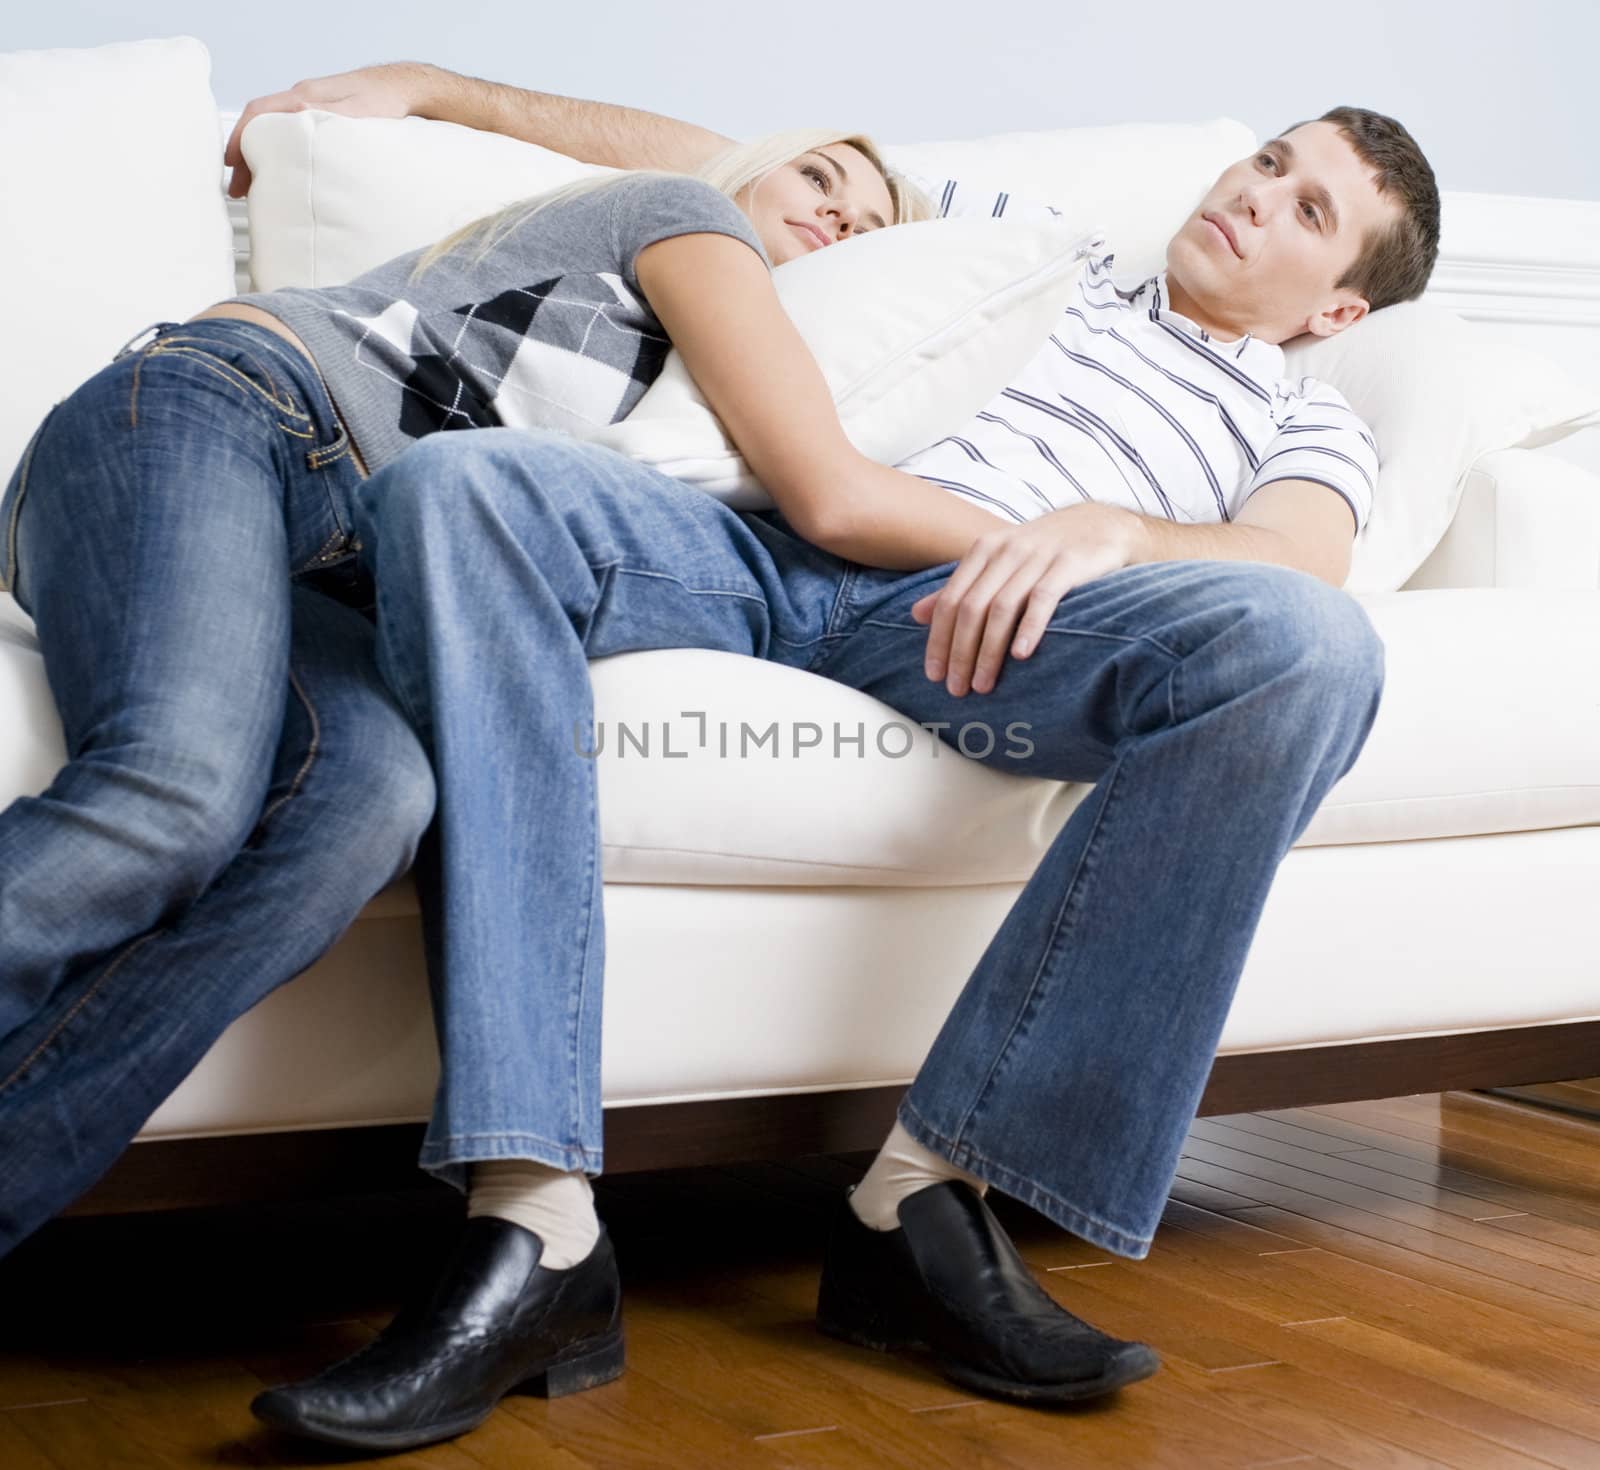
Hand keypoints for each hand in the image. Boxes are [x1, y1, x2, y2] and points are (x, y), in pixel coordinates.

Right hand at [224, 62, 438, 197]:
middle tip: (239, 186)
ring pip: (274, 131)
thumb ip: (328, 115)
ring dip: (261, 155)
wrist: (403, 89)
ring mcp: (312, 107)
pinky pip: (290, 133)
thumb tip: (298, 119)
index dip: (241, 138)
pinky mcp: (322, 117)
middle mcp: (303, 100)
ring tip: (256, 185)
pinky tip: (283, 169)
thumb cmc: (384, 99)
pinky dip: (280, 152)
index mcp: (305, 98)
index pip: (259, 113)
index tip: (231, 162)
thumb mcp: (357, 111)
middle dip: (246, 155)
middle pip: (262, 125)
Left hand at [911, 504, 1146, 695]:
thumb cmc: (1044, 551)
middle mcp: (1007, 550)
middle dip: (960, 652)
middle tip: (956, 689)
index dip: (938, 640)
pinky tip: (1021, 654)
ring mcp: (1039, 556)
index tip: (933, 675)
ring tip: (983, 684)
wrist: (1104, 524)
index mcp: (984, 550)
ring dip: (989, 651)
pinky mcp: (1070, 564)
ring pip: (1003, 608)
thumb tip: (915, 614)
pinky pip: (1044, 598)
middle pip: (972, 608)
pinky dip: (1030, 626)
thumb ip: (960, 587)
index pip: (951, 601)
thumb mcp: (998, 562)